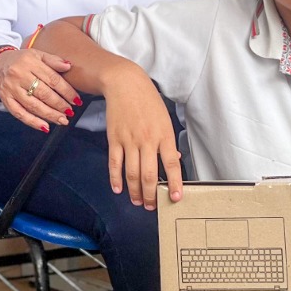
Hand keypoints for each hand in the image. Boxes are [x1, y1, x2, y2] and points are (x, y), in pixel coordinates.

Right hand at [0, 49, 78, 131]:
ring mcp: (11, 89)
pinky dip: (32, 122)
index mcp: (30, 62)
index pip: (52, 79)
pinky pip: (20, 114)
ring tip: (62, 120)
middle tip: (70, 112)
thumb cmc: (20, 60)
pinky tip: (44, 126)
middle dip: (60, 105)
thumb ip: (53, 60)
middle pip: (44, 94)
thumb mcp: (37, 54)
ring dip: (50, 115)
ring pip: (33, 105)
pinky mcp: (6, 99)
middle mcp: (19, 75)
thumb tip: (68, 66)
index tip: (76, 99)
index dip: (66, 91)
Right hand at [104, 67, 181, 207]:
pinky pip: (115, 163)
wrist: (124, 84)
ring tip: (138, 201)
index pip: (171, 164)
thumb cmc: (147, 100)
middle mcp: (147, 140)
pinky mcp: (114, 139)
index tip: (176, 198)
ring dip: (135, 191)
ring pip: (132, 173)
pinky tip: (118, 189)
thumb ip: (168, 142)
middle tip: (152, 206)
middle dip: (152, 195)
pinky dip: (115, 179)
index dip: (175, 183)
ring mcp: (129, 140)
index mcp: (163, 134)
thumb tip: (174, 160)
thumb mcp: (164, 119)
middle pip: (150, 175)